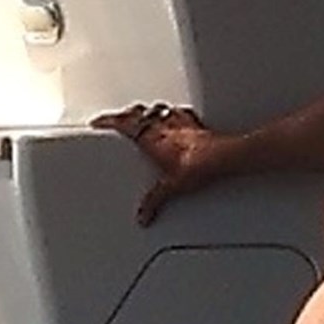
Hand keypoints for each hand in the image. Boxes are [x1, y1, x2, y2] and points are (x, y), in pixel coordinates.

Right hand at [91, 103, 223, 224]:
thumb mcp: (171, 187)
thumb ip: (154, 201)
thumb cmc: (198, 167)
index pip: (123, 124)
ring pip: (159, 110)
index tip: (99, 122)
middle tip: (120, 119)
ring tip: (145, 116)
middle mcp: (165, 127)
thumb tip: (145, 214)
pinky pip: (182, 114)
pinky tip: (177, 117)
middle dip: (126, 115)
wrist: (223, 158)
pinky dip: (176, 114)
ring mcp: (181, 124)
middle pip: (139, 113)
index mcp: (152, 139)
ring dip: (150, 112)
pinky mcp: (197, 126)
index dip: (109, 122)